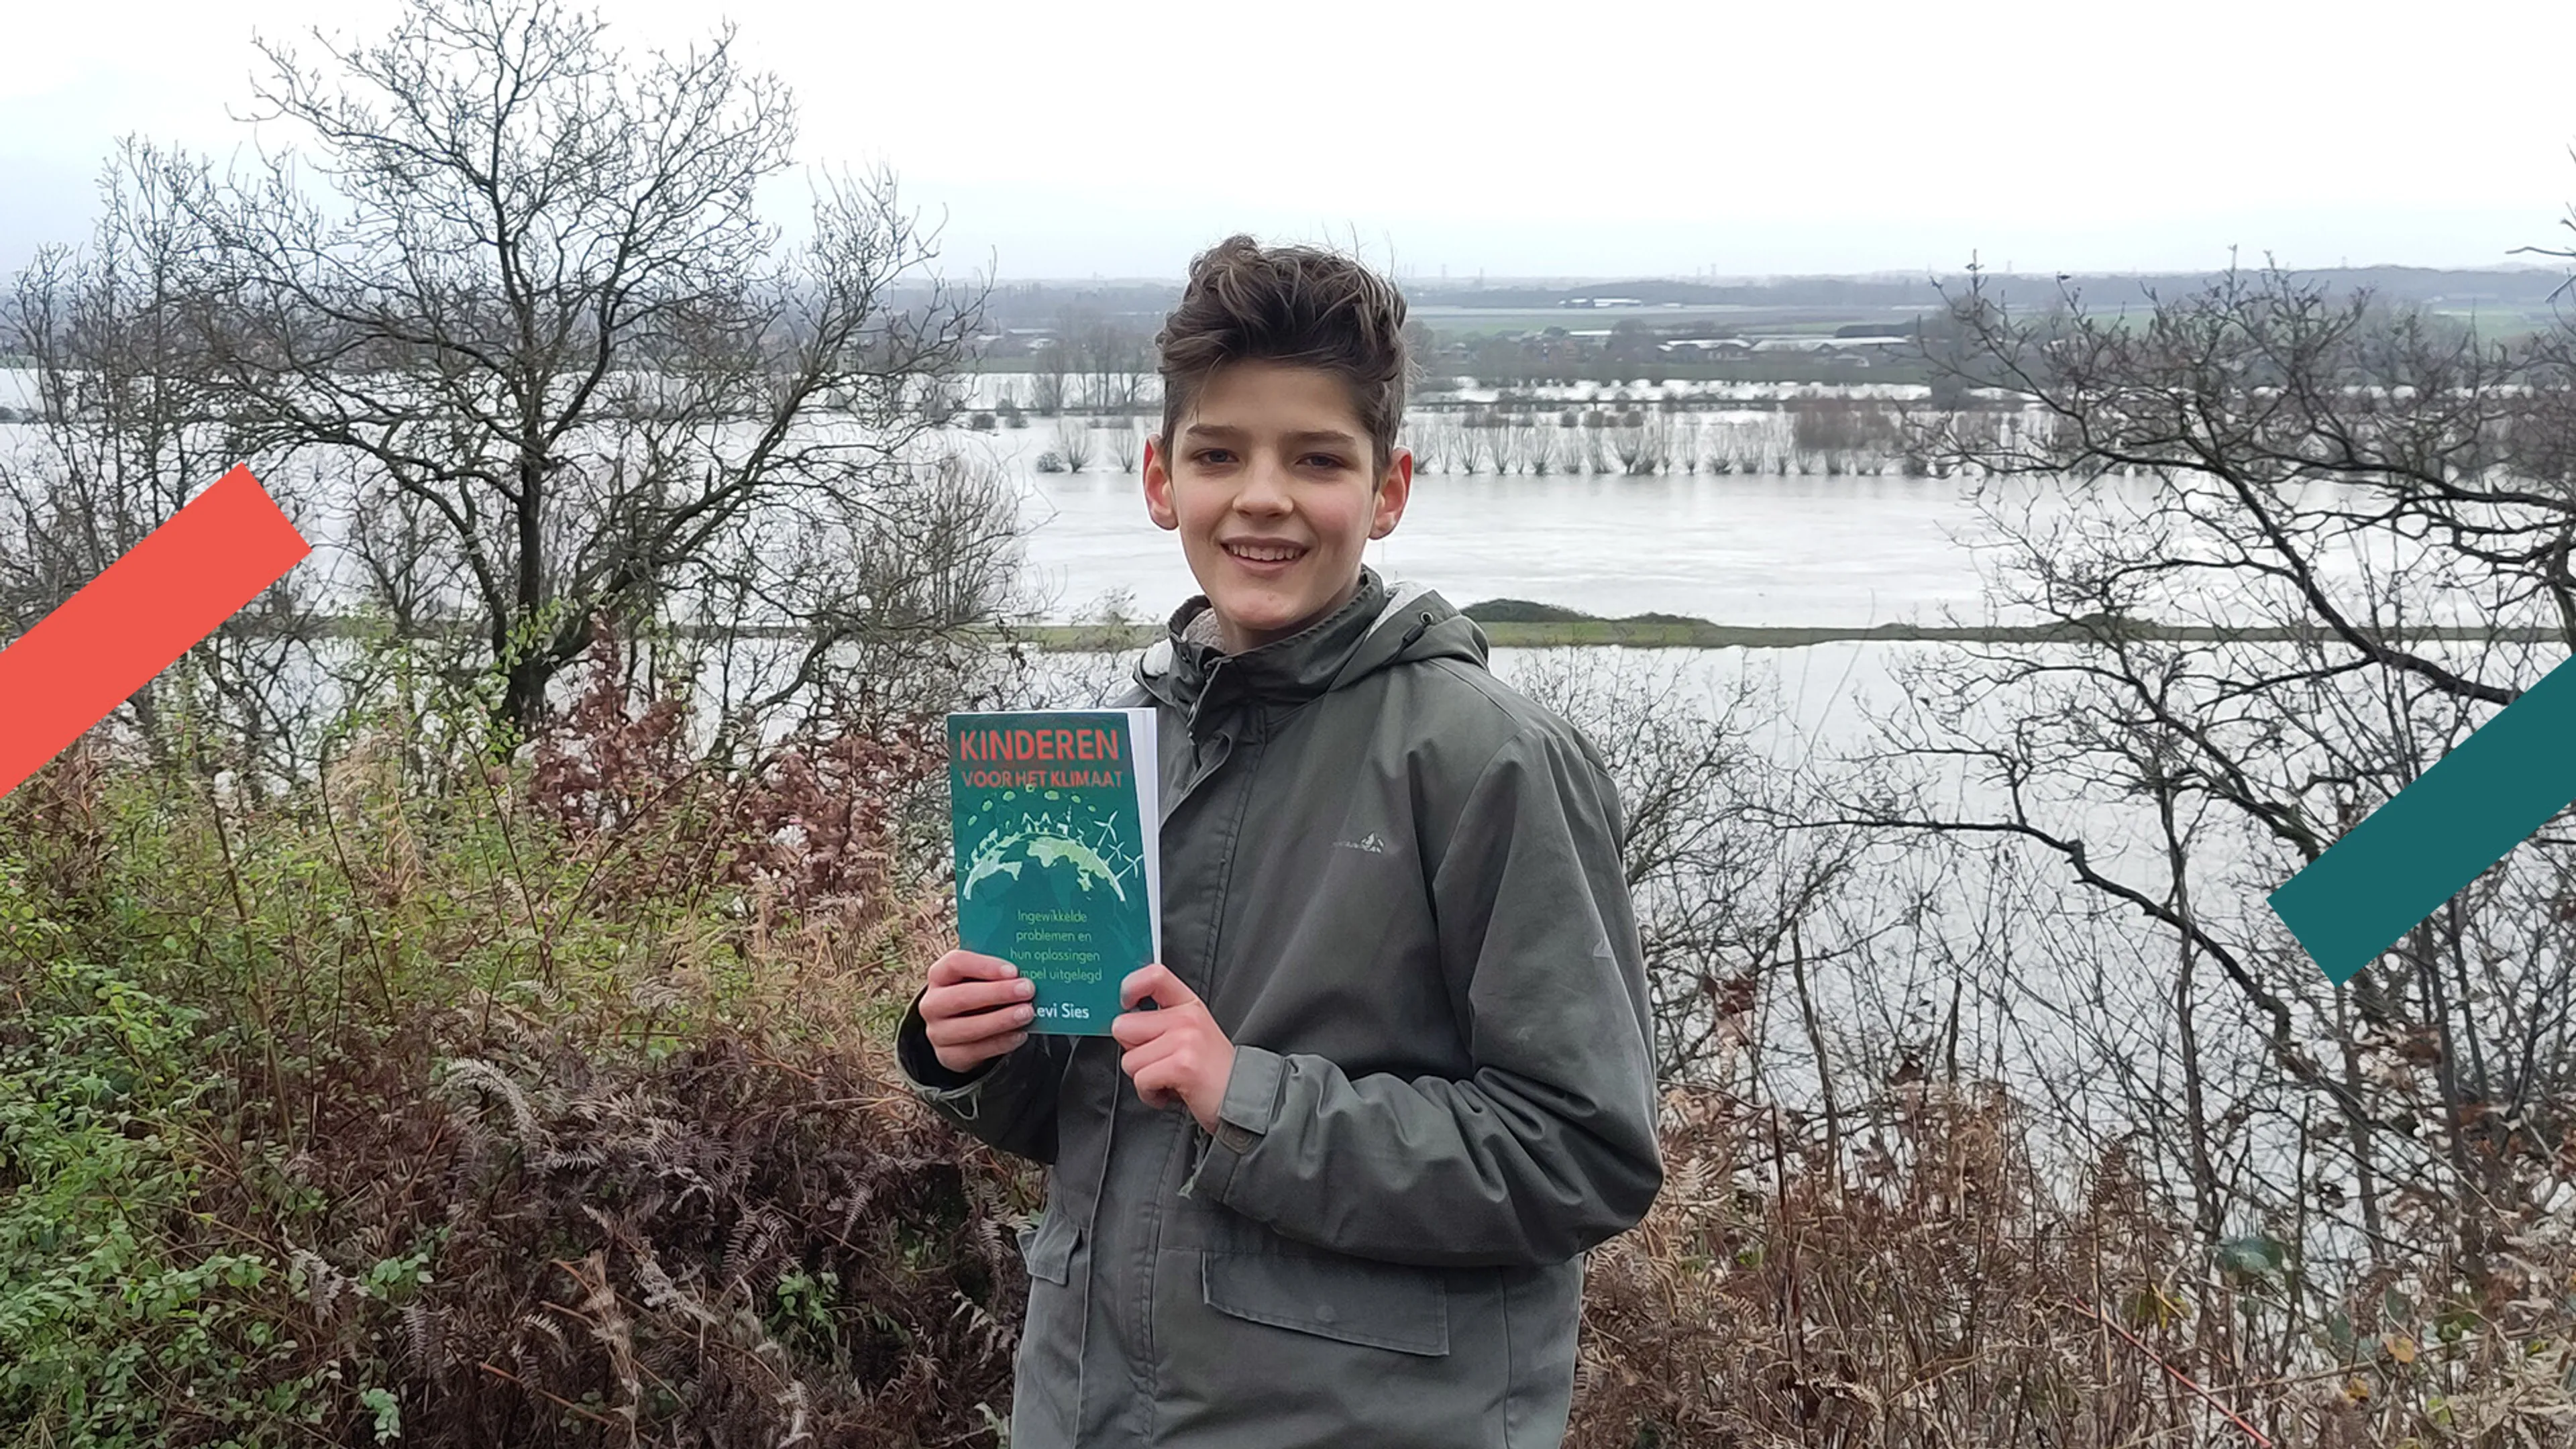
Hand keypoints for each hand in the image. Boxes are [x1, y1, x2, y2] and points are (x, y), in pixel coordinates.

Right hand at [919, 950, 1037, 1074]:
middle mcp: (932, 1003)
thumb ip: (997, 973)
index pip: (955, 963)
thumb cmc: (976, 992)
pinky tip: (1020, 1034)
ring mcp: (937, 1032)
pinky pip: (975, 1051)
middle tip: (1027, 990)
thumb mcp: (980, 978)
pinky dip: (1001, 1043)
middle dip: (997, 993)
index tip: (1013, 970)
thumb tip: (1029, 971)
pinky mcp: (948, 1055)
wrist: (960, 1027)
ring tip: (1027, 1013)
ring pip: (968, 1027)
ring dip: (1001, 1020)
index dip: (984, 966)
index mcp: (939, 975)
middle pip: (961, 996)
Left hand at [1110, 964, 1235, 1133]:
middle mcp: (1187, 1017)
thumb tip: (1122, 1023)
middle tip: (1158, 1061)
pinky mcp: (1182, 1065)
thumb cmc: (1211, 1073)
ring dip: (1143, 1077)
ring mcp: (1186, 1040)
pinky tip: (1170, 1092)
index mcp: (1189, 1005)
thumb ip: (1161, 1021)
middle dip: (1133, 1051)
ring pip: (1130, 1059)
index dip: (1130, 987)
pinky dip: (1150, 1094)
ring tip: (1168, 1079)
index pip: (1154, 975)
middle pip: (1124, 1026)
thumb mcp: (1191, 1034)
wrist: (1242, 1099)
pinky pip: (1141, 1080)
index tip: (1127, 1004)